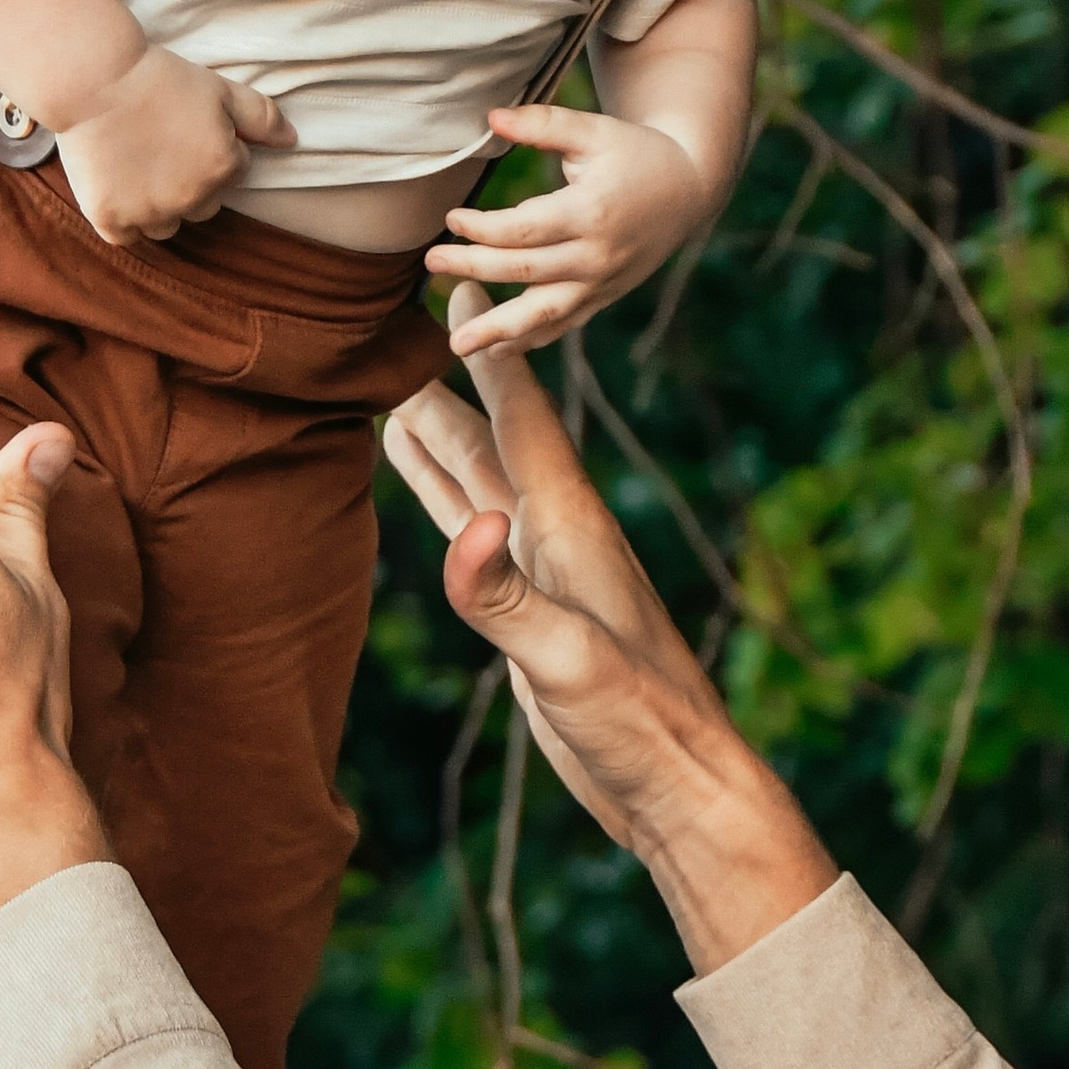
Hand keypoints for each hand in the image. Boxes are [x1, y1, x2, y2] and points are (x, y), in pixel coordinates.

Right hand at [56, 41, 292, 245]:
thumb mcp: (220, 89)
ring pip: (167, 226)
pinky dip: (124, 219)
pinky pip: (127, 236)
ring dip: (160, 206)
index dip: (212, 147)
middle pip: (204, 205)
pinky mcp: (110, 219)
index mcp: (223, 167)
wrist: (94, 79)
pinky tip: (118, 188)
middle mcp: (191, 198)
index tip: (184, 125)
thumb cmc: (160, 78)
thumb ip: (263, 118)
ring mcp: (149, 212)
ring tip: (138, 166)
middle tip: (161, 145)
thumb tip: (293, 141)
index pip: (233, 171)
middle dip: (191, 182)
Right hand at [383, 296, 832, 971]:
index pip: (519, 415)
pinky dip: (444, 501)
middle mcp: (554, 534)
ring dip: (437, 434)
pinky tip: (431, 492)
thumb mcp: (566, 661)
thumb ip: (505, 596)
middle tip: (399, 314)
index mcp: (570, 526)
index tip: (457, 281)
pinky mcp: (528, 612)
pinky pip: (474, 538)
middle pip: (487, 435)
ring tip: (392, 388)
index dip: (486, 350)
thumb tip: (465, 527)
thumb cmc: (639, 723)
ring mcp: (541, 571)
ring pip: (477, 482)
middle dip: (446, 375)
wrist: (676, 787)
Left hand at [424, 106, 713, 356]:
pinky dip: (530, 342)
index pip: (523, 229)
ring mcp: (601, 283)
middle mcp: (596, 256)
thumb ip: (543, 124)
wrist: (688, 191)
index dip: (482, 228)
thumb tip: (490, 117)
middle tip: (430, 264)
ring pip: (542, 314)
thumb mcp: (594, 130)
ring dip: (497, 332)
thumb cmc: (635, 153)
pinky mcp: (603, 298)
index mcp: (591, 212)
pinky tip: (494, 354)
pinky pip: (562, 326)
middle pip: (523, 270)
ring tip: (458, 346)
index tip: (450, 218)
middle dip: (472, 269)